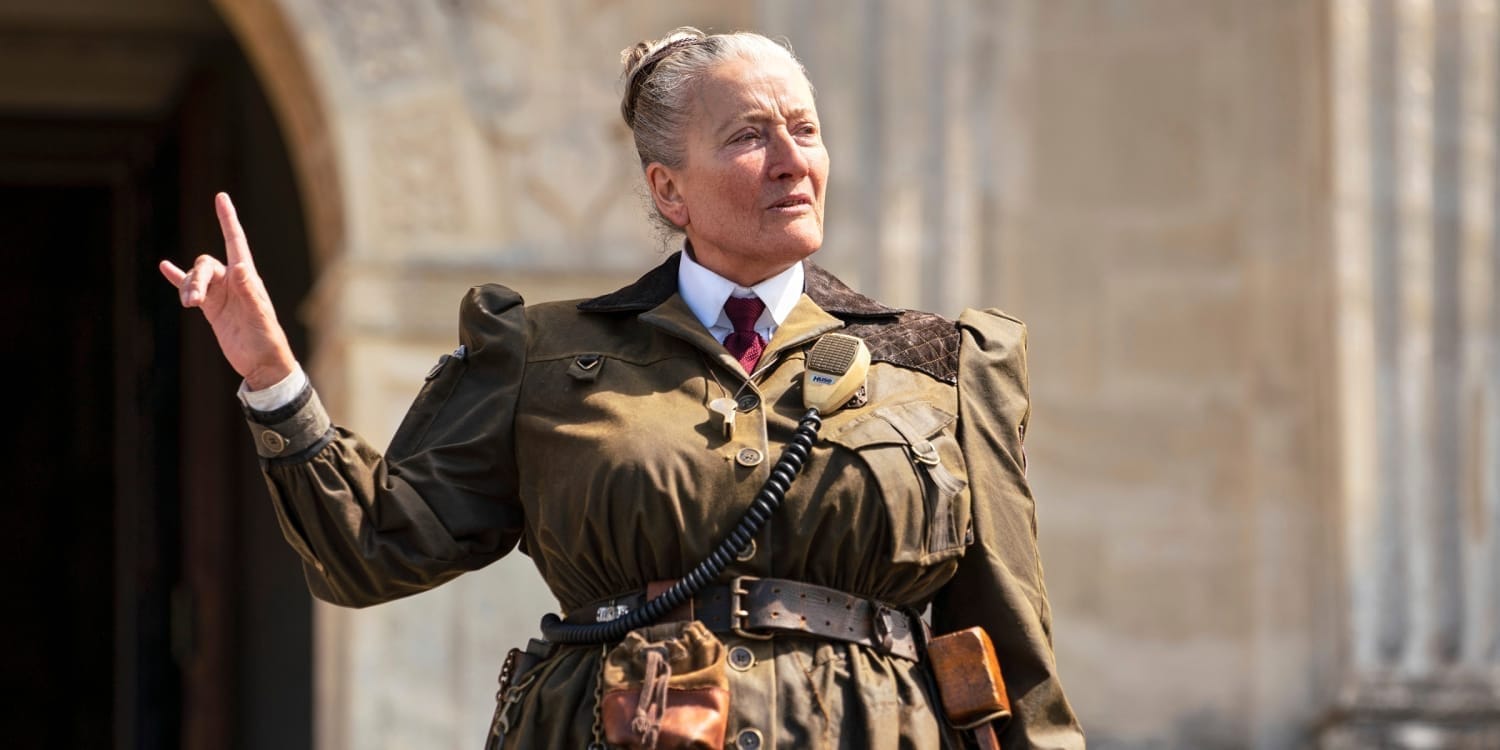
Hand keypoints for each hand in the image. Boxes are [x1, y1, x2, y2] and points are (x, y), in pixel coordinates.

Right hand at [159, 193, 297, 389]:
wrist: (261, 363)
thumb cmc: (267, 340)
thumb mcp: (259, 316)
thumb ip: (248, 292)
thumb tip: (240, 266)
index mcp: (248, 278)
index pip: (235, 242)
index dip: (228, 219)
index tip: (221, 197)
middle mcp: (233, 282)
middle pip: (206, 264)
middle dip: (195, 278)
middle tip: (191, 302)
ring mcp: (220, 294)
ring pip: (195, 277)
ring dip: (186, 287)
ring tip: (188, 305)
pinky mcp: (211, 308)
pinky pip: (190, 288)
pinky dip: (177, 278)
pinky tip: (164, 266)